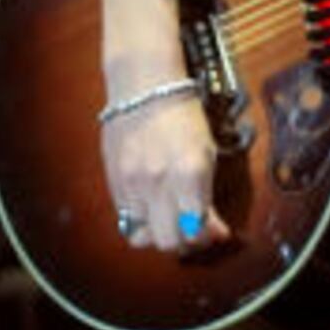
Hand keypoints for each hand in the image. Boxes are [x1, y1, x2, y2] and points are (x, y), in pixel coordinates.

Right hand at [99, 89, 221, 254]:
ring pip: (143, 236)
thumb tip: (210, 227)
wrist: (143, 87)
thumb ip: (204, 194)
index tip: (216, 231)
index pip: (198, 229)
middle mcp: (158, 183)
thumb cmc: (181, 115)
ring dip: (161, 234)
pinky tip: (153, 206)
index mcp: (189, 174)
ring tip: (171, 222)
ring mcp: (131, 184)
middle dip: (186, 242)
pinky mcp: (113, 181)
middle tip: (195, 231)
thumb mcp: (205, 153)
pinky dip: (142, 220)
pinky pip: (126, 218)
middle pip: (169, 241)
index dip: (209, 236)